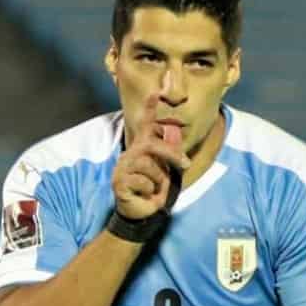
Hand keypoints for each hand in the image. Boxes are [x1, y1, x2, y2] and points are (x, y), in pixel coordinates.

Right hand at [112, 94, 189, 220]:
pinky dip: (149, 192)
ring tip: (155, 189)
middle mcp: (130, 154)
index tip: (157, 91)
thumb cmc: (153, 191)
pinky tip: (145, 195)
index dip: (150, 108)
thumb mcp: (166, 171)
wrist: (140, 214)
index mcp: (141, 149)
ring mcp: (123, 167)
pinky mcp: (119, 181)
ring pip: (149, 166)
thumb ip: (170, 154)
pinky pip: (142, 182)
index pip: (145, 125)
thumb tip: (175, 132)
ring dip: (159, 181)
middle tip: (186, 164)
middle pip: (151, 145)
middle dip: (171, 154)